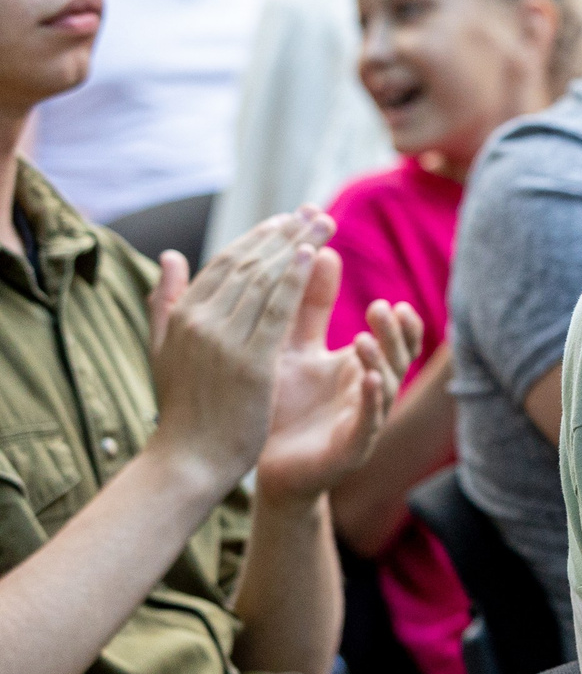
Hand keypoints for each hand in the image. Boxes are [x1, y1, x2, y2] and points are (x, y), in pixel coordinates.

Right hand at [145, 210, 335, 490]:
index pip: (225, 262)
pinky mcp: (250, 362)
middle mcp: (200, 320)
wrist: (188, 460)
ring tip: (323, 224)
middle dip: (285, 234)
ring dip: (297, 246)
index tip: (288, 219)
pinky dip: (293, 278)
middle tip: (316, 213)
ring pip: (264, 279)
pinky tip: (312, 254)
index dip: (259, 237)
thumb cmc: (184, 410)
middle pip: (248, 263)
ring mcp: (224, 340)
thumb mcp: (165, 350)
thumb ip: (166, 301)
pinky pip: (276, 310)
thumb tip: (172, 255)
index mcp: (182, 315)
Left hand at [253, 244, 421, 505]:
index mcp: (360, 367)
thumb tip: (322, 250)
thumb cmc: (279, 403)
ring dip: (381, 360)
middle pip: (400, 357)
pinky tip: (366, 379)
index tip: (390, 298)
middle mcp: (369, 391)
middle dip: (395, 334)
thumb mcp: (293, 346)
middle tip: (383, 308)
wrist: (254, 461)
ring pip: (387, 386)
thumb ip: (310, 305)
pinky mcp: (349, 447)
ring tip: (365, 338)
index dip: (400, 321)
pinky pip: (368, 421)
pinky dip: (372, 400)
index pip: (395, 339)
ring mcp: (362, 419)